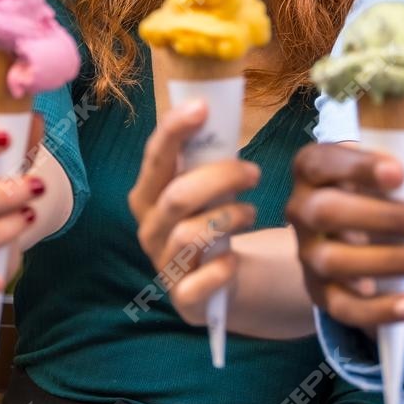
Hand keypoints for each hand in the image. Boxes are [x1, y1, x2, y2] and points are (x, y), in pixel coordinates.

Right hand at [128, 98, 259, 325]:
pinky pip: (197, 284)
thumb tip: (219, 106)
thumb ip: (206, 156)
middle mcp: (149, 228)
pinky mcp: (182, 297)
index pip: (155, 157)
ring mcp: (163, 264)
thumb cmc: (210, 219)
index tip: (203, 107)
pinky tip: (233, 259)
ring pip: (188, 235)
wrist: (216, 281)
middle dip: (220, 178)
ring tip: (251, 211)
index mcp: (149, 194)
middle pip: (177, 196)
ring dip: (228, 217)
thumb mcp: (206, 187)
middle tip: (254, 172)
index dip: (174, 131)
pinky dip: (219, 269)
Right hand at [286, 141, 403, 329]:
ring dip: (394, 261)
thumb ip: (399, 178)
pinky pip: (343, 307)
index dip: (358, 167)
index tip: (400, 173)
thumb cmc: (369, 196)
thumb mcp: (378, 178)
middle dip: (387, 217)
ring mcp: (307, 255)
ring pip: (336, 262)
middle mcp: (301, 211)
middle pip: (328, 212)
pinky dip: (379, 308)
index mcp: (312, 172)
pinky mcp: (320, 294)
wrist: (336, 242)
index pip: (322, 163)